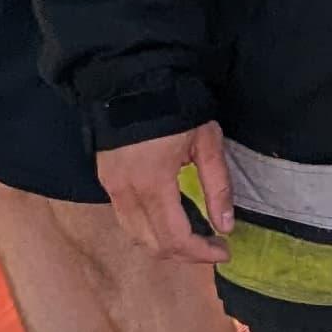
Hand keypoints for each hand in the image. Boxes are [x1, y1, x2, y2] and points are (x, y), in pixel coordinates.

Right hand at [97, 120, 234, 265]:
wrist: (132, 78)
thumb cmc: (176, 106)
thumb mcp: (207, 143)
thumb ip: (217, 187)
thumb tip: (226, 227)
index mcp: (153, 183)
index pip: (175, 238)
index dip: (201, 253)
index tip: (224, 251)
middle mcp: (126, 192)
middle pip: (153, 244)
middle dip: (185, 253)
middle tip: (212, 246)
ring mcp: (111, 187)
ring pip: (136, 235)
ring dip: (165, 244)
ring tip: (194, 235)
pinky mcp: (105, 180)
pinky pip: (126, 218)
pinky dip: (149, 228)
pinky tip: (171, 218)